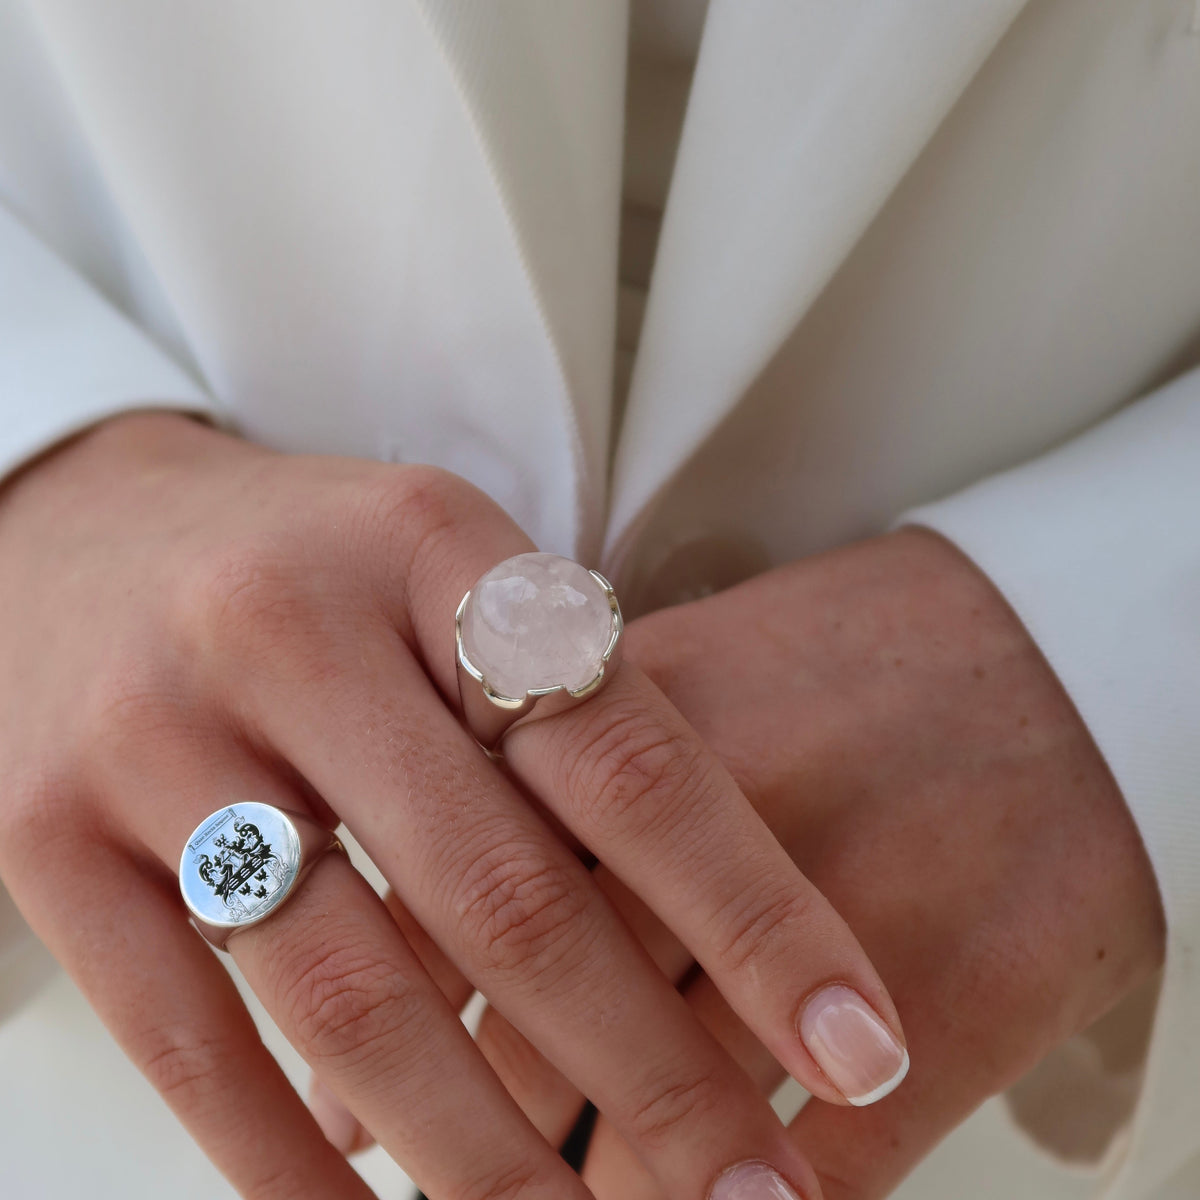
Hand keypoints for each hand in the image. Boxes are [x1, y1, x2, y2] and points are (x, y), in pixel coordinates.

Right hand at [0, 412, 906, 1199]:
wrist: (79, 534)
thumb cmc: (312, 571)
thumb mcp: (444, 584)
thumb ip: (560, 725)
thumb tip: (698, 953)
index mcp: (430, 545)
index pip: (626, 753)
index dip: (755, 914)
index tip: (860, 1045)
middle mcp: (290, 627)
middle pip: (504, 895)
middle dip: (648, 1078)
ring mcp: (156, 735)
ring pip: (355, 996)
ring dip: (488, 1160)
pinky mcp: (47, 836)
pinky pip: (191, 1040)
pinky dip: (296, 1171)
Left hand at [412, 528, 1162, 1197]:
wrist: (1054, 655)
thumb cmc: (844, 670)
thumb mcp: (688, 684)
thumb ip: (557, 789)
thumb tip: (402, 945)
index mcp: (630, 710)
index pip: (462, 884)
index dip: (395, 1005)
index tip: (348, 1081)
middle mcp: (713, 808)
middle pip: (545, 1012)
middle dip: (472, 1114)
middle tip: (436, 1155)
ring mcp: (832, 910)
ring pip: (663, 1113)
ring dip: (586, 1188)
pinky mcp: (944, 999)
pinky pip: (808, 1167)